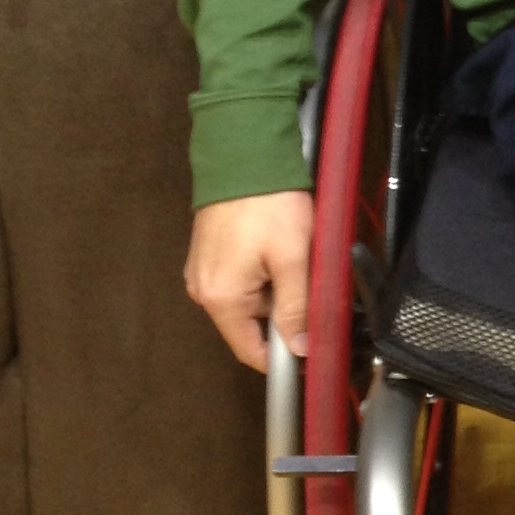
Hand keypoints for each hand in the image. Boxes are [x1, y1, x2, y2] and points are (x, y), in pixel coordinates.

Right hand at [185, 191, 315, 370]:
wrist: (244, 156)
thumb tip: (300, 349)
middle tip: (306, 279)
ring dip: (275, 289)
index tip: (311, 348)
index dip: (283, 358)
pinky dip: (263, 274)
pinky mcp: (208, 257)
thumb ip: (296, 308)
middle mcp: (204, 292)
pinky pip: (241, 281)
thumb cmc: (269, 204)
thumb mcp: (292, 258)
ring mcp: (203, 273)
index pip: (251, 352)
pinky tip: (275, 249)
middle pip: (252, 326)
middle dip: (283, 312)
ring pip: (250, 302)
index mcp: (221, 299)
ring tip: (291, 256)